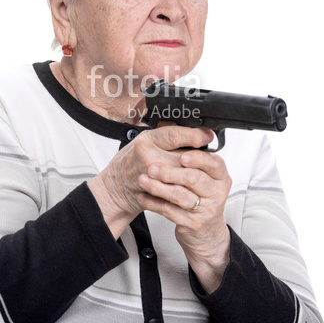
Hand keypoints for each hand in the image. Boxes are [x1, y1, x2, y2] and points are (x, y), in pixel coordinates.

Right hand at [87, 126, 213, 239]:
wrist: (115, 188)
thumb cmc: (129, 162)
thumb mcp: (144, 140)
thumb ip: (165, 136)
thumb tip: (192, 130)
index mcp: (147, 141)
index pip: (175, 135)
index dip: (194, 135)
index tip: (207, 136)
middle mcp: (149, 157)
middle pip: (184, 157)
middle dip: (199, 158)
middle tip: (208, 156)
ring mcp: (152, 177)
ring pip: (184, 175)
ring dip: (196, 174)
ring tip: (202, 171)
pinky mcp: (156, 193)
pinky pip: (178, 190)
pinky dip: (187, 188)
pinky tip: (192, 185)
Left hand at [137, 147, 231, 293]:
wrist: (205, 233)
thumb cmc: (201, 198)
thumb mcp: (205, 178)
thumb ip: (194, 159)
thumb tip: (176, 132)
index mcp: (220, 176)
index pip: (213, 162)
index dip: (197, 158)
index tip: (182, 155)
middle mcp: (217, 192)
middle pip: (194, 178)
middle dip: (170, 171)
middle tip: (152, 167)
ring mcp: (206, 209)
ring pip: (180, 195)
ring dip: (158, 187)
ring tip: (143, 181)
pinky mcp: (193, 223)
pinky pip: (170, 211)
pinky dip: (154, 203)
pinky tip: (144, 197)